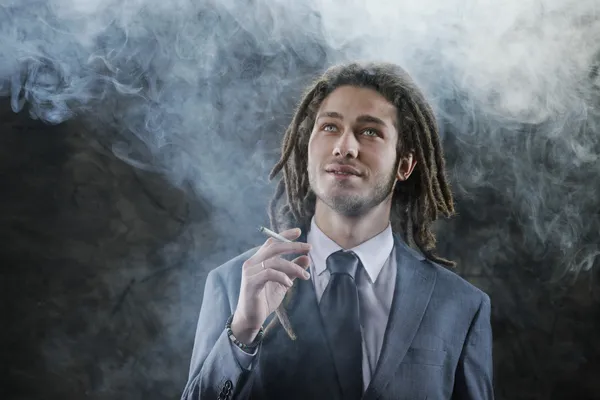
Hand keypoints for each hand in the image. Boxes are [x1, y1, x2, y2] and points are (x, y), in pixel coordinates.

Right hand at [231, 228, 310, 343]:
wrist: (250, 319)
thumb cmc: (265, 300)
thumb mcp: (283, 283)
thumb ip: (293, 270)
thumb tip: (307, 258)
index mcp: (258, 261)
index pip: (271, 242)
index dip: (284, 235)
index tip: (298, 231)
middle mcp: (252, 263)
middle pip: (273, 247)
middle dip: (293, 246)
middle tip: (309, 248)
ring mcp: (250, 272)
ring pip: (274, 261)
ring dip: (293, 267)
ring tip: (305, 276)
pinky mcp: (250, 283)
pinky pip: (269, 274)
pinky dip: (282, 276)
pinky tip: (290, 284)